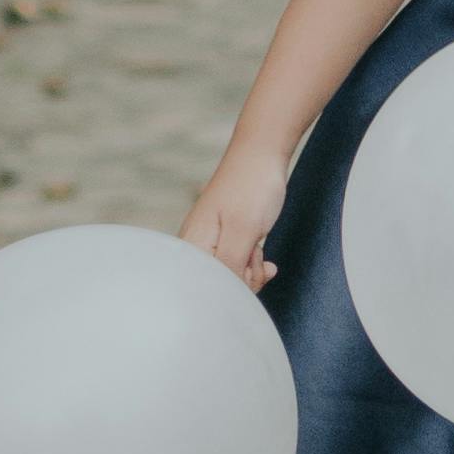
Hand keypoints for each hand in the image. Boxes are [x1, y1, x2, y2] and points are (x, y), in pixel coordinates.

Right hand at [181, 136, 288, 296]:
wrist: (262, 154)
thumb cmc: (251, 188)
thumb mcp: (243, 232)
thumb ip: (229, 269)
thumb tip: (220, 300)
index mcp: (190, 246)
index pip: (205, 291)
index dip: (231, 290)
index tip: (247, 270)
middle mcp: (194, 247)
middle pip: (218, 287)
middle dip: (243, 280)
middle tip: (253, 253)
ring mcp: (209, 244)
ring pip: (231, 278)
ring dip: (250, 269)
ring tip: (256, 244)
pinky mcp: (223, 241)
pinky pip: (236, 266)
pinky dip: (253, 264)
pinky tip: (262, 255)